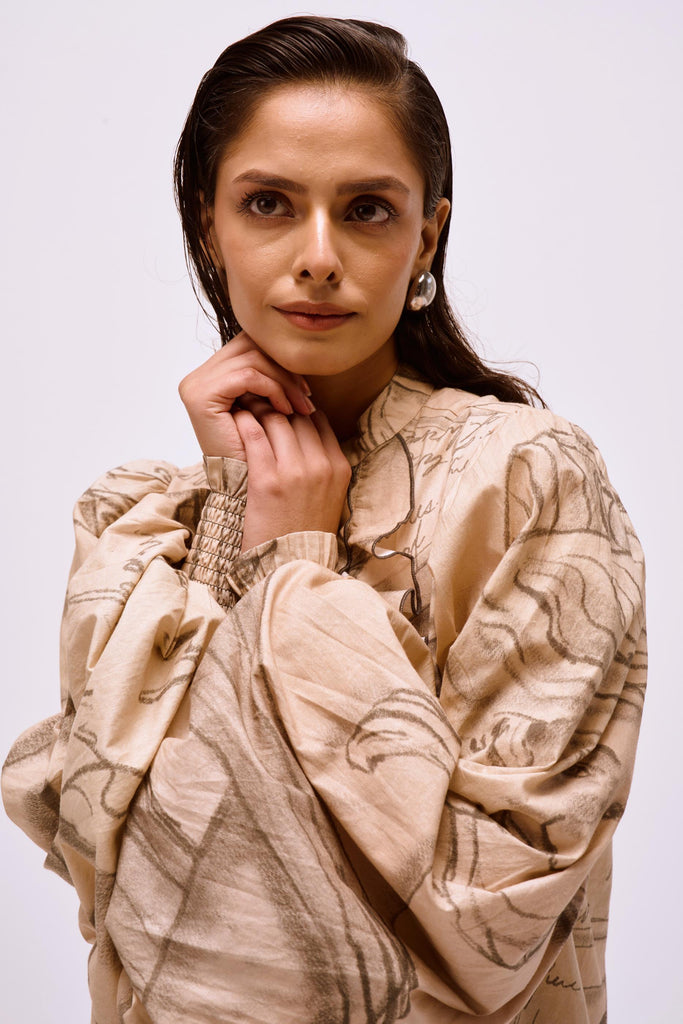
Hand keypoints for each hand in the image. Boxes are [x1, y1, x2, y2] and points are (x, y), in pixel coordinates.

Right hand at [178, 333, 314, 459]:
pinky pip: (247, 376)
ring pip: (253, 359)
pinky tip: (286, 410)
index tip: (306, 388)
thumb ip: (272, 378)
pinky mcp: (201, 395)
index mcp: (210, 376)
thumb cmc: (258, 454)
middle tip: (307, 396)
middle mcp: (197, 377)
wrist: (243, 491)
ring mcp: (195, 385)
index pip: (250, 346)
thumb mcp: (266, 409)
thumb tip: (300, 354)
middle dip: (284, 369)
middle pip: (250, 345)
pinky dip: (272, 389)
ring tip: (301, 407)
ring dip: (284, 382)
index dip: (280, 361)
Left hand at [233, 398, 351, 550]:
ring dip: (259, 408)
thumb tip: (307, 433)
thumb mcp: (329, 495)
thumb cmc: (305, 530)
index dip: (298, 408)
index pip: (319, 420)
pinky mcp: (267, 480)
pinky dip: (245, 423)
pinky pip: (255, 436)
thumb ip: (323, 464)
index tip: (282, 405)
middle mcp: (320, 466)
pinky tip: (238, 419)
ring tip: (246, 403)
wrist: (291, 563)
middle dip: (277, 404)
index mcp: (338, 467)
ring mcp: (294, 472)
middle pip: (298, 417)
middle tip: (259, 395)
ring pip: (277, 420)